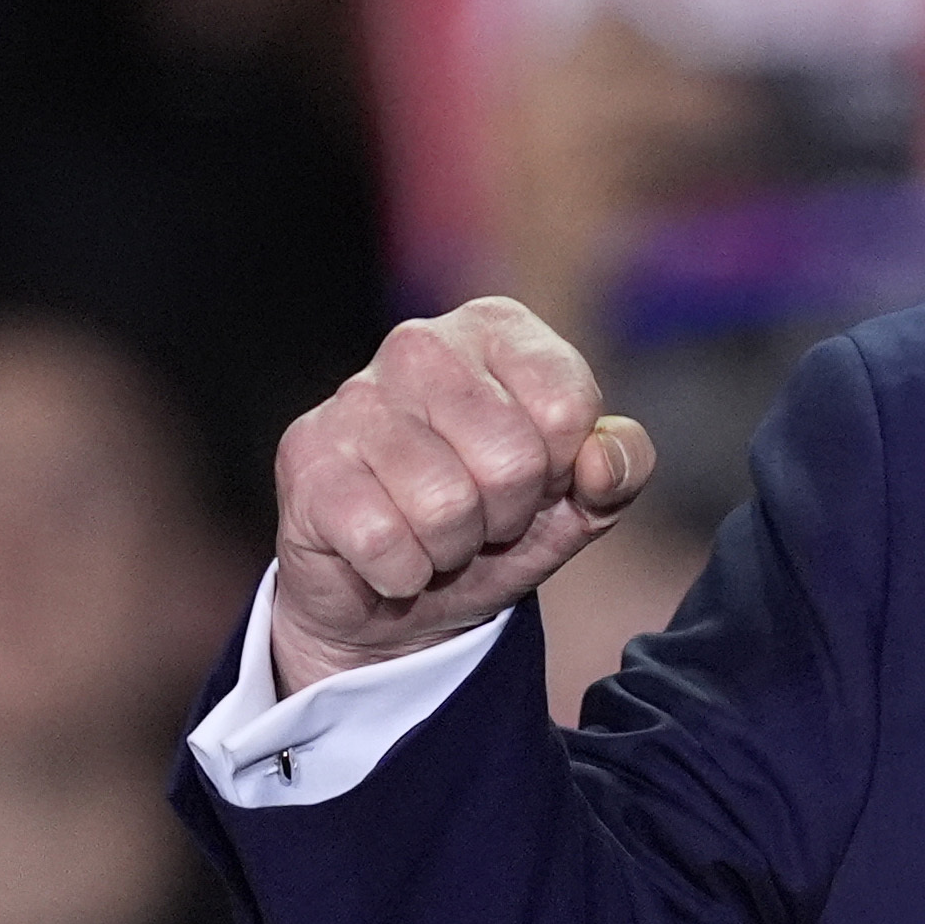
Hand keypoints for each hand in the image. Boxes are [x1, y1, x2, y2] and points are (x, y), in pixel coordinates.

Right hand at [270, 299, 654, 693]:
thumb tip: (603, 458)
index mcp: (497, 329)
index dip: (564, 472)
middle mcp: (421, 344)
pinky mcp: (304, 457)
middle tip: (481, 518)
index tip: (537, 481)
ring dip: (453, 547)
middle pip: (512, 459)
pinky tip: (389, 555)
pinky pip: (386, 541)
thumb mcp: (582, 501)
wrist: (400, 594)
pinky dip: (404, 572)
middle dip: (508, 516)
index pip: (569, 408)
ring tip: (435, 535)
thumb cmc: (496, 527)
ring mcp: (354, 397)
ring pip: (445, 504)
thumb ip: (620, 469)